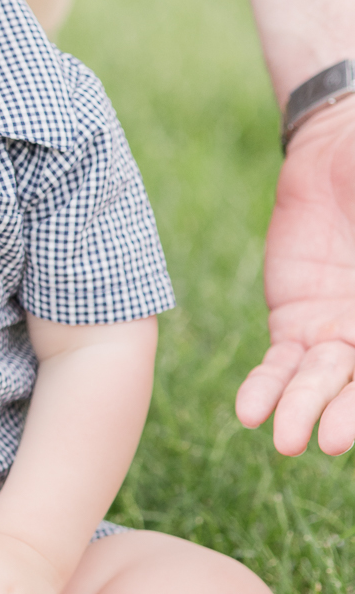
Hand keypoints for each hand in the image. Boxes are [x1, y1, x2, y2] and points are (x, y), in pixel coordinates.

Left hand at [236, 100, 354, 456]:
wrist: (338, 153)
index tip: (354, 418)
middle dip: (349, 415)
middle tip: (332, 441)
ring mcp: (337, 335)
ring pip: (320, 383)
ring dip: (303, 411)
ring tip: (286, 440)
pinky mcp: (294, 324)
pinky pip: (279, 365)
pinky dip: (265, 388)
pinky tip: (249, 412)